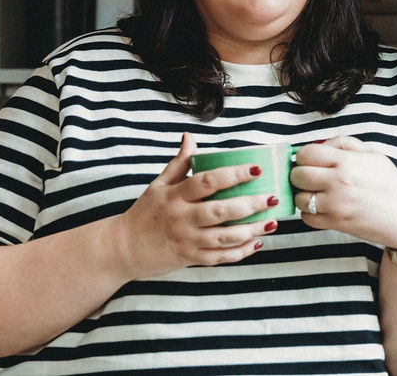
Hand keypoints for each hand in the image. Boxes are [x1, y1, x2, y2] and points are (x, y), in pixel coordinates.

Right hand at [112, 132, 278, 277]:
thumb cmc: (145, 212)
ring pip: (224, 237)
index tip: (256, 169)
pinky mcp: (190, 258)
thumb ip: (178, 163)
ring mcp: (187, 241)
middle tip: (273, 197)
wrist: (122, 249)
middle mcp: (181, 218)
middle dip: (250, 205)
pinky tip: (258, 242)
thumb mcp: (158, 185)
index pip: (207, 182)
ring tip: (273, 221)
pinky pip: (220, 258)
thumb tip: (190, 137)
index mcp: (175, 196)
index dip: (233, 175)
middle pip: (220, 211)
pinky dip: (241, 252)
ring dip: (252, 230)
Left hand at [290, 136, 396, 248]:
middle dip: (299, 174)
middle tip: (309, 176)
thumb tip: (319, 145)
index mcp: (346, 162)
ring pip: (299, 198)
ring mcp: (335, 204)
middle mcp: (338, 182)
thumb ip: (343, 143)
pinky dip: (309, 213)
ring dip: (303, 195)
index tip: (309, 160)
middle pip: (298, 175)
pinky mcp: (335, 223)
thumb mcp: (372, 154)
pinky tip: (321, 207)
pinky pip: (306, 218)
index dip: (304, 156)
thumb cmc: (390, 183)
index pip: (306, 153)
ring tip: (315, 193)